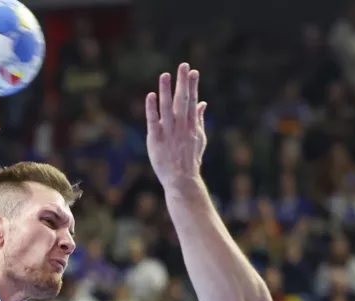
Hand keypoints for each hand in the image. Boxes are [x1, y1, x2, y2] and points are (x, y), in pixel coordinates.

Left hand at [146, 63, 206, 188]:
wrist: (182, 180)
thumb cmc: (190, 159)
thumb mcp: (199, 138)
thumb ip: (200, 119)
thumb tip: (203, 102)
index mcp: (192, 126)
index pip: (193, 101)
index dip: (193, 86)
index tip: (193, 71)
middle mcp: (181, 127)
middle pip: (182, 101)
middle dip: (183, 83)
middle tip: (183, 66)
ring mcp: (169, 132)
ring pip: (167, 108)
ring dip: (166, 91)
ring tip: (165, 75)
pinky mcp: (156, 139)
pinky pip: (153, 121)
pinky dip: (152, 108)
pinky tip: (151, 95)